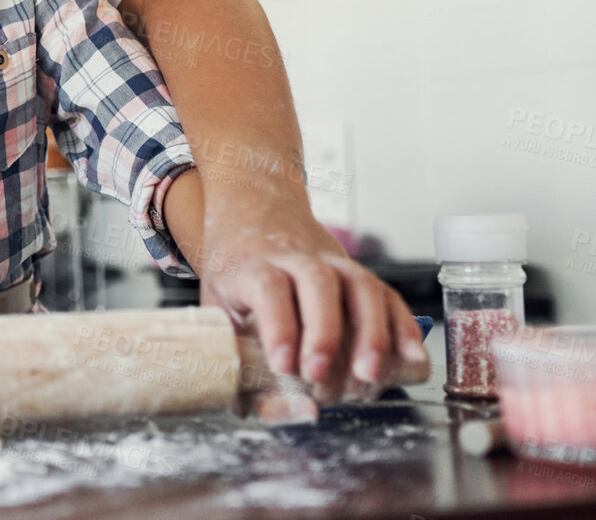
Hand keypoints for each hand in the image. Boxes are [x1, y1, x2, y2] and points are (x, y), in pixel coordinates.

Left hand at [194, 193, 426, 404]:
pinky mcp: (363, 276)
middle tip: (319, 376)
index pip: (269, 288)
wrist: (257, 222)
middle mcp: (299, 258)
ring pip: (362, 287)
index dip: (278, 326)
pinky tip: (412, 361)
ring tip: (369, 377)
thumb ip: (237, 360)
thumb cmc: (236, 277)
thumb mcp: (218, 310)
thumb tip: (267, 410)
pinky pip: (390, 298)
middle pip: (318, 284)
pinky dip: (404, 329)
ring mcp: (336, 264)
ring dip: (372, 335)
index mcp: (254, 265)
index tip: (283, 364)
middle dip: (324, 333)